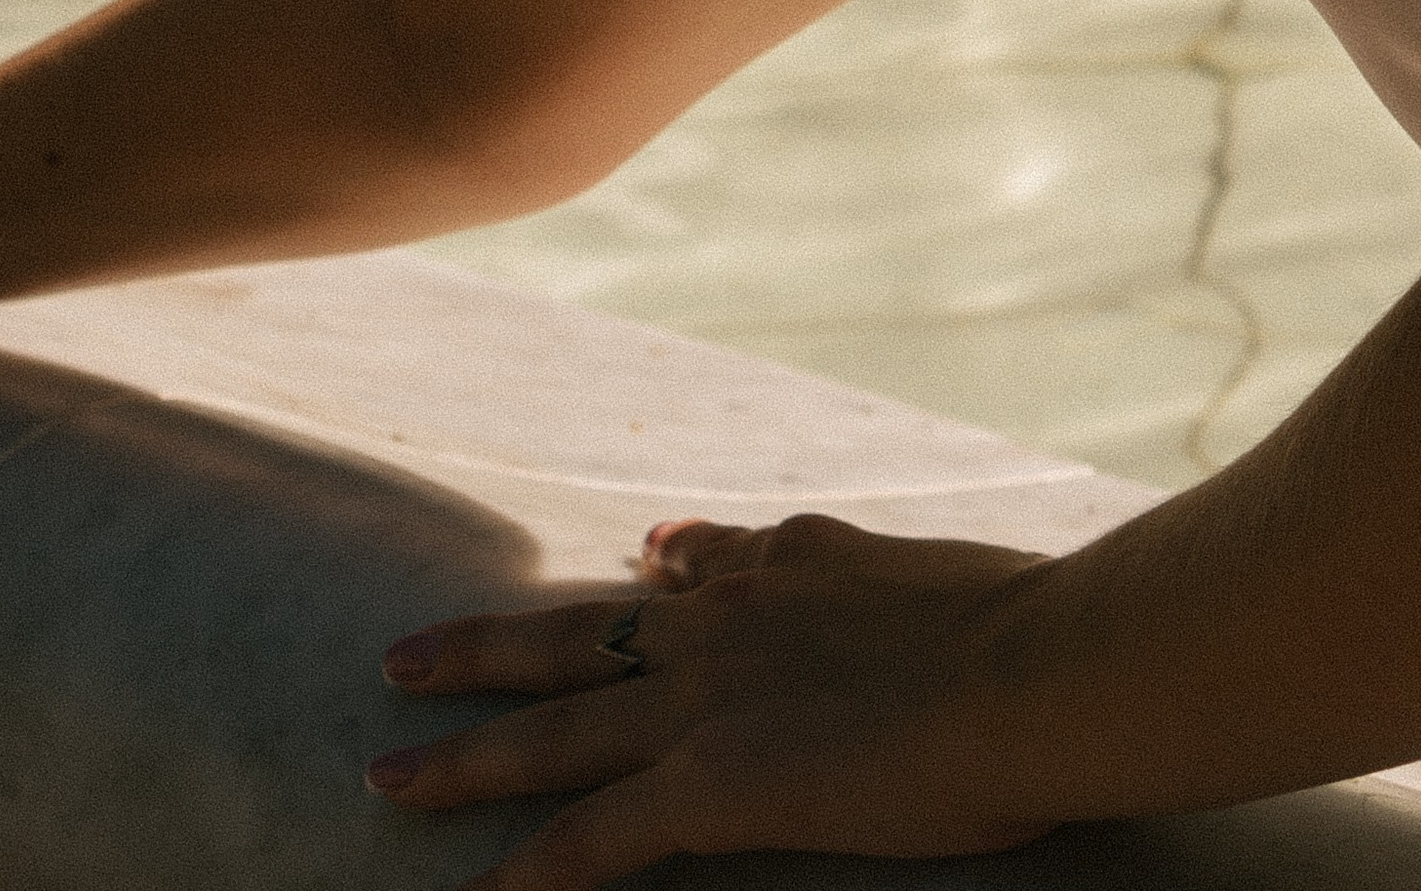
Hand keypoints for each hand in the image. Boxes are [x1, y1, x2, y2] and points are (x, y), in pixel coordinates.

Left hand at [367, 510, 1058, 883]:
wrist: (1034, 667)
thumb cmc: (1034, 629)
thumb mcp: (956, 574)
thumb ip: (903, 576)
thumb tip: (871, 566)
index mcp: (800, 561)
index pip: (700, 563)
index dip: (656, 571)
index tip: (632, 564)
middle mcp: (730, 618)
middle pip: (575, 635)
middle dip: (485, 650)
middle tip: (402, 659)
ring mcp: (709, 701)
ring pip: (552, 732)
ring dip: (463, 757)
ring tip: (385, 777)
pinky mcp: (711, 785)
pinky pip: (592, 839)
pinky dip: (529, 873)